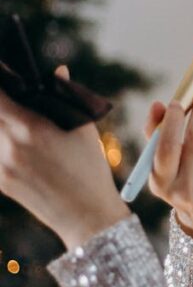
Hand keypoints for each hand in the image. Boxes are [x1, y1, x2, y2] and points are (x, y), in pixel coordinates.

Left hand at [0, 65, 130, 248]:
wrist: (86, 215)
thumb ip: (66, 96)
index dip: (0, 80)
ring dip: (2, 124)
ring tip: (21, 126)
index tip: (5, 75)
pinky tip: (20, 144)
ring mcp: (1, 165)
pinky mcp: (0, 181)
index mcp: (29, 127)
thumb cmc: (90, 168)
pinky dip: (3, 142)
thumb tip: (58, 71)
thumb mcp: (83, 128)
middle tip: (13, 103)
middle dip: (2, 104)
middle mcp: (9, 145)